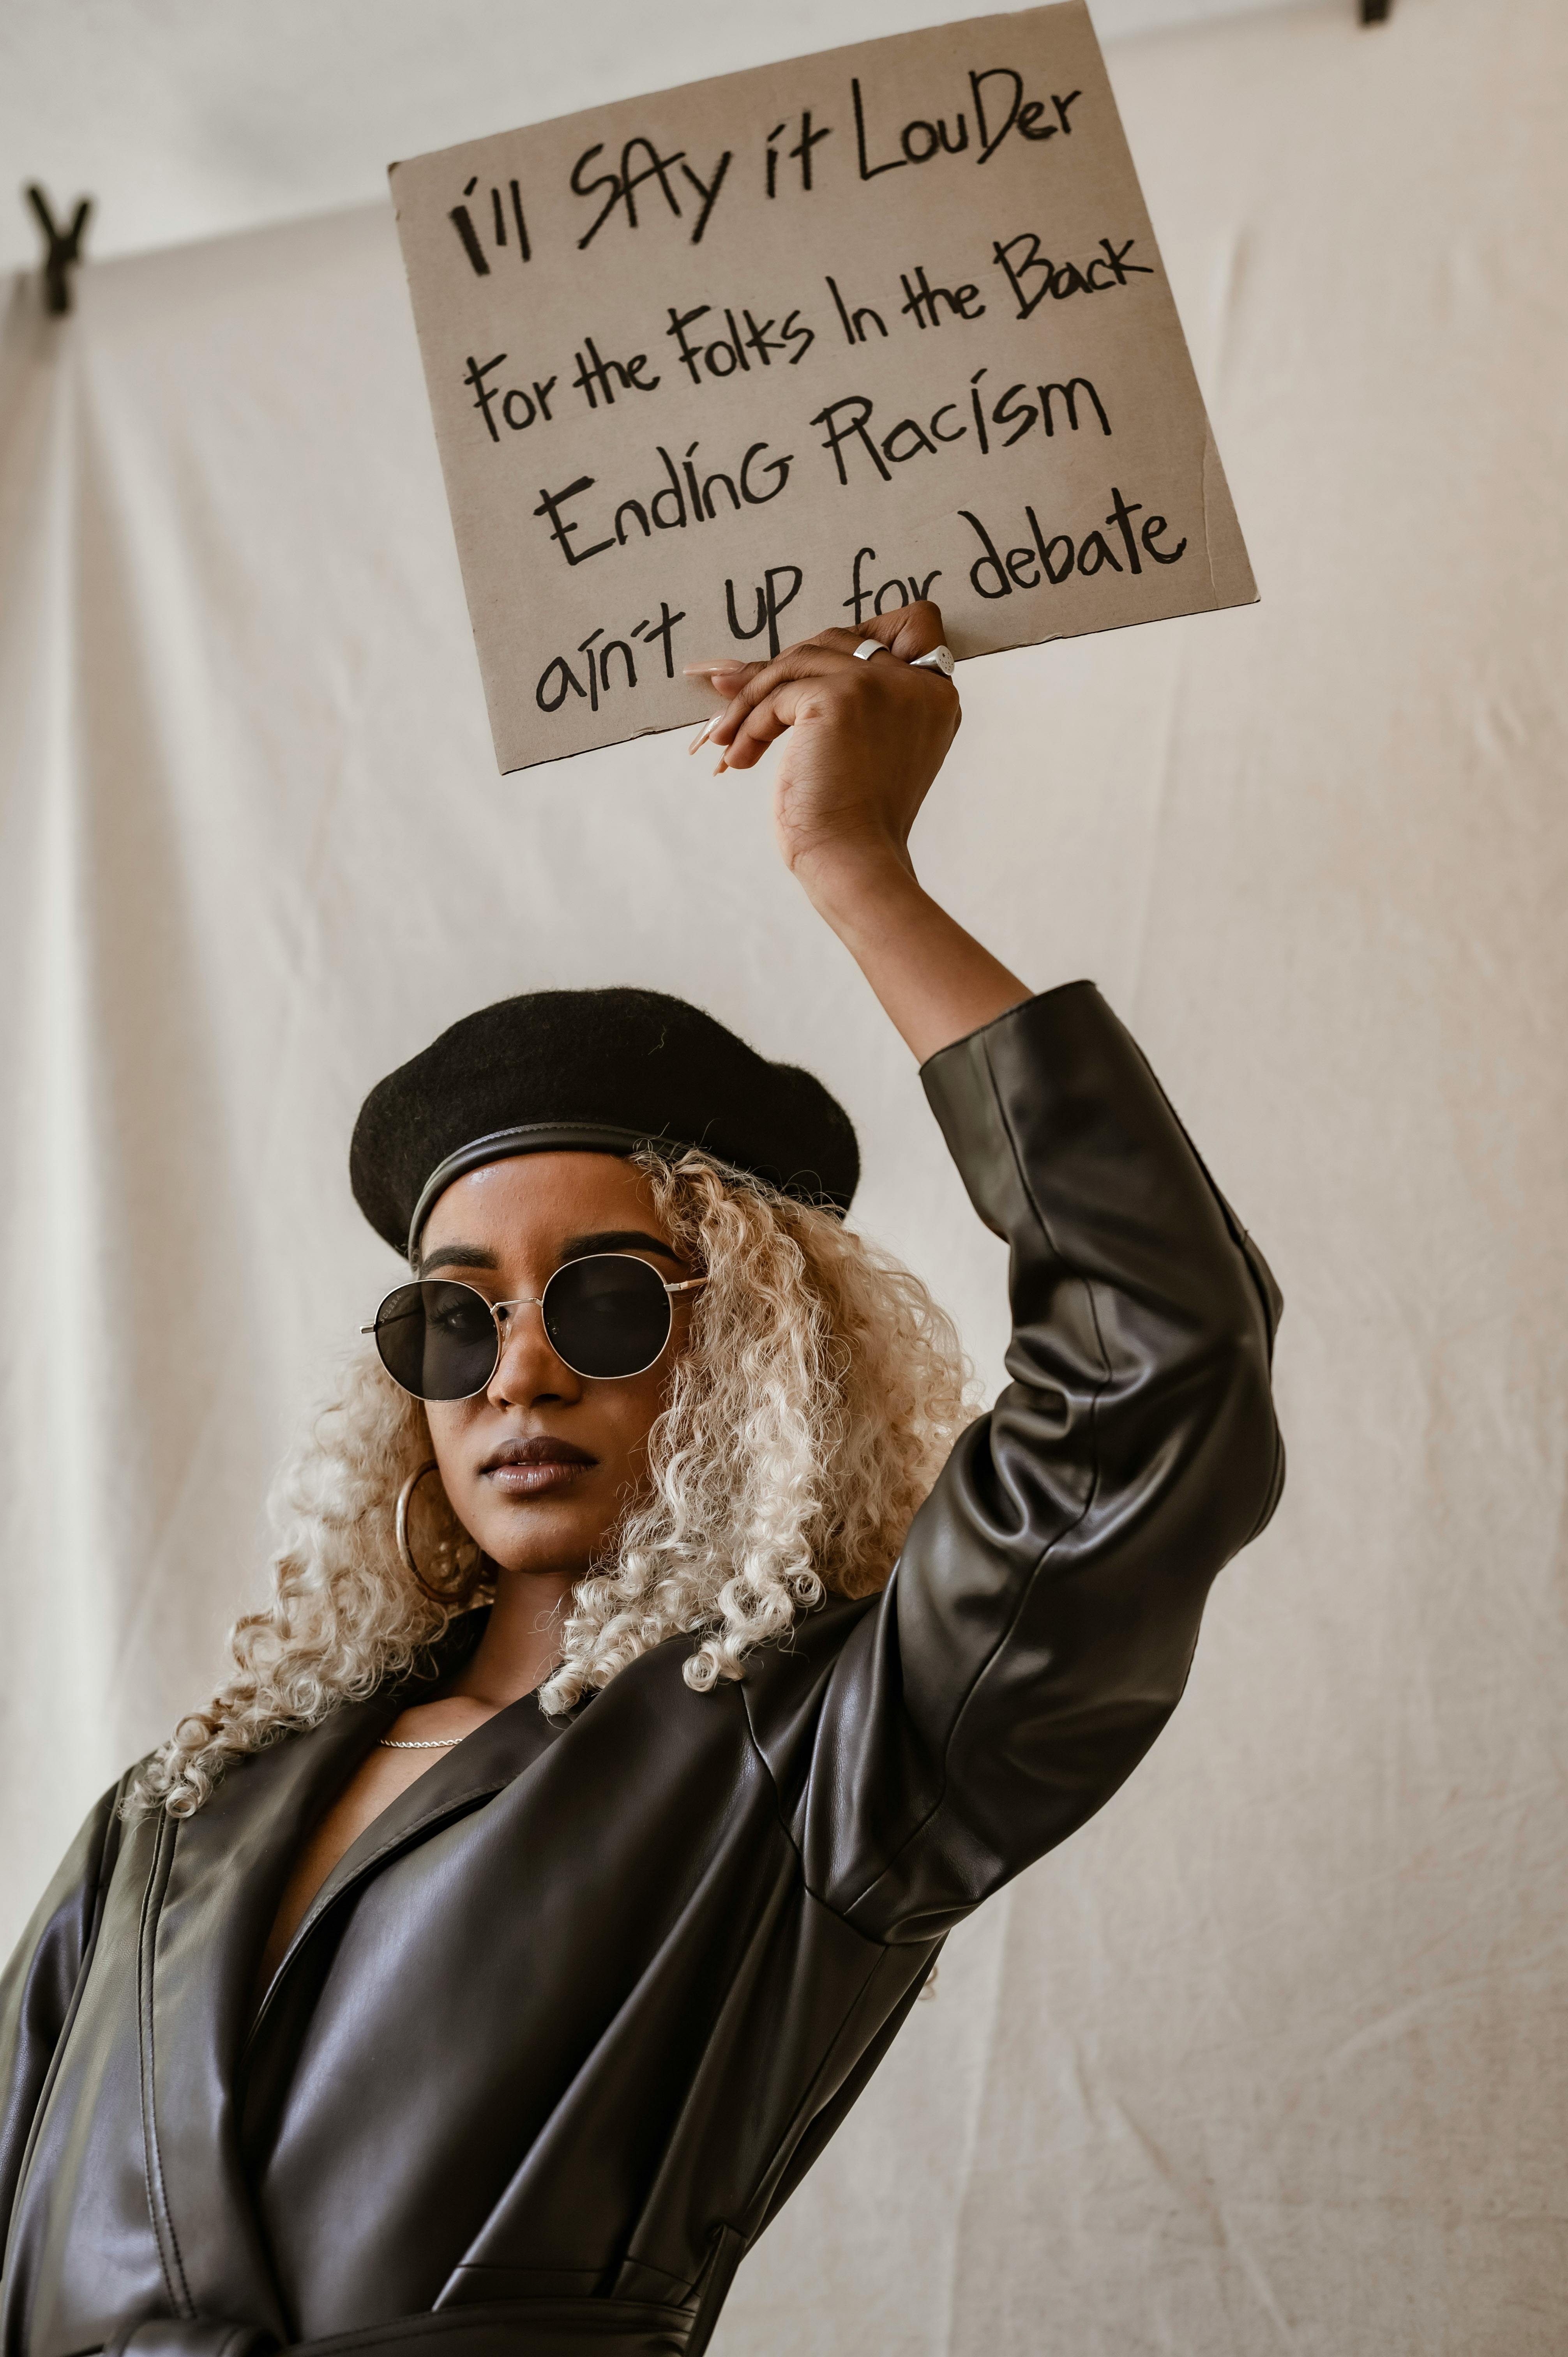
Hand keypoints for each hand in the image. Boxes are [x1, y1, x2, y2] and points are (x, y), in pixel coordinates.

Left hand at [684, 602, 959, 912]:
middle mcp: (918, 683)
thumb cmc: (852, 821)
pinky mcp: (843, 697)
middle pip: (839, 638)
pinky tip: (740, 758)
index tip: (822, 674)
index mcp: (934, 696)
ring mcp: (882, 685)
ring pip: (801, 659)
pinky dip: (751, 723)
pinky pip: (779, 692)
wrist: (853, 861)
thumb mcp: (859, 746)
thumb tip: (736, 667)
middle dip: (785, 671)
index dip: (863, 634)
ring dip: (755, 699)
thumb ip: (841, 696)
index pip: (917, 622)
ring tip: (732, 739)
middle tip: (741, 710)